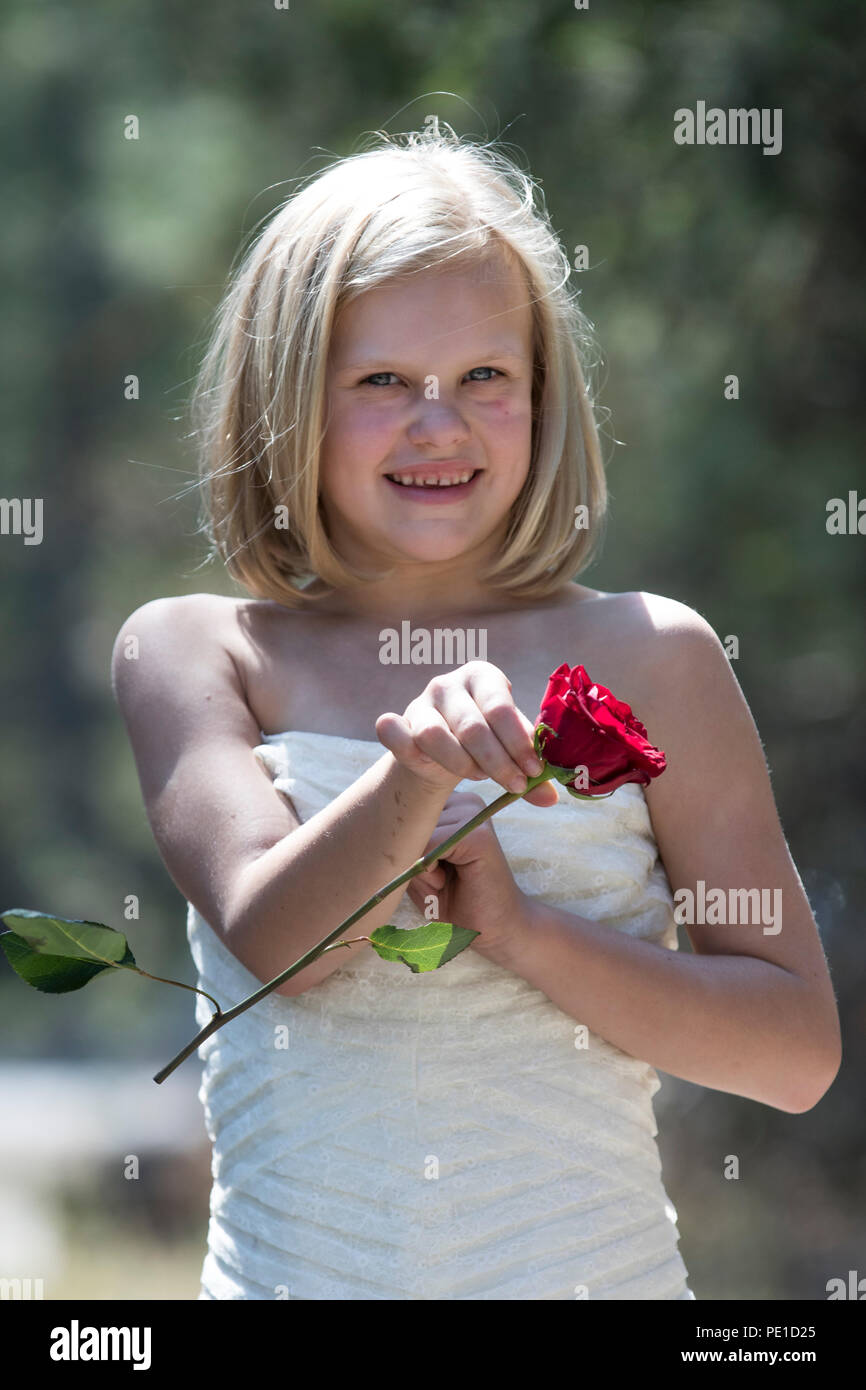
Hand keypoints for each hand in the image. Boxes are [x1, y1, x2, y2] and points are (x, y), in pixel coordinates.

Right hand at [376, 661, 559, 806]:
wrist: (445, 752)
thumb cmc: (487, 742)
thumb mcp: (512, 747)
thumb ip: (529, 767)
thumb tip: (550, 798)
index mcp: (483, 676)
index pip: (500, 708)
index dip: (518, 744)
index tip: (534, 772)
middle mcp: (448, 683)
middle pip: (472, 726)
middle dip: (498, 762)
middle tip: (515, 785)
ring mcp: (419, 702)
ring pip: (434, 736)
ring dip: (462, 764)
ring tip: (481, 776)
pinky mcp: (396, 723)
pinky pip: (393, 734)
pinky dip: (408, 751)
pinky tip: (431, 769)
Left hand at [405, 790, 533, 969]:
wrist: (491, 930)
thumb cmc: (450, 900)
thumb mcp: (416, 865)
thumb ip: (404, 841)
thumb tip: (386, 824)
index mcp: (451, 805)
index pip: (405, 810)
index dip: (407, 846)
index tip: (431, 868)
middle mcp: (465, 801)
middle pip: (410, 819)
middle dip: (414, 856)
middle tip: (439, 879)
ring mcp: (475, 814)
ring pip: (417, 832)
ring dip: (422, 866)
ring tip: (445, 880)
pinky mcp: (479, 835)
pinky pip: (430, 844)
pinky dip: (429, 871)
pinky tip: (448, 882)